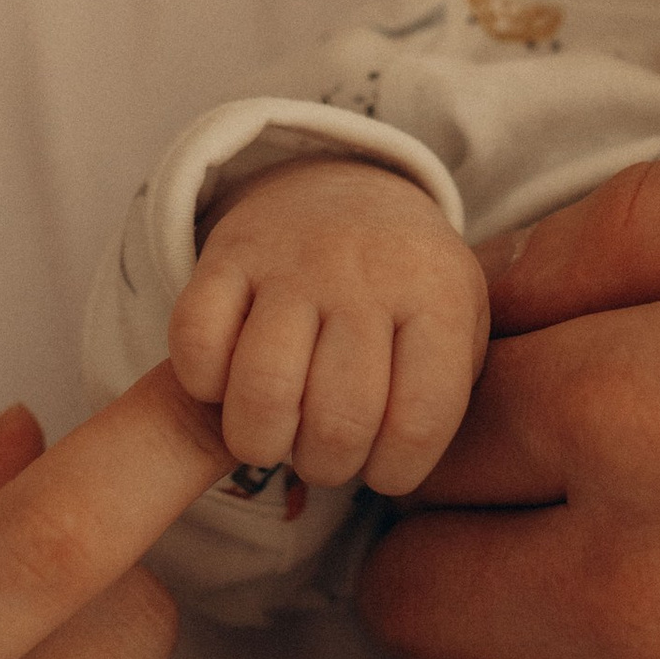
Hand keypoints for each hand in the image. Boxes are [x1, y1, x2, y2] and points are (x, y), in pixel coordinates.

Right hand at [170, 159, 488, 496]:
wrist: (349, 187)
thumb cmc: (409, 288)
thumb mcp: (462, 324)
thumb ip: (454, 394)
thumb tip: (403, 467)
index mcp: (437, 295)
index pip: (418, 422)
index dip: (393, 471)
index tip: (382, 467)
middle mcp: (366, 274)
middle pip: (339, 421)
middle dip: (327, 465)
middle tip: (325, 453)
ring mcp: (293, 262)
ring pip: (263, 391)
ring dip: (261, 442)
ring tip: (275, 435)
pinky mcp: (227, 254)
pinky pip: (196, 343)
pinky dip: (205, 385)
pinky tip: (228, 385)